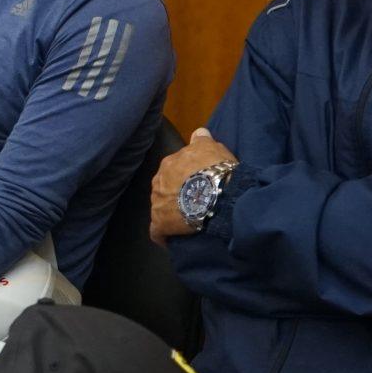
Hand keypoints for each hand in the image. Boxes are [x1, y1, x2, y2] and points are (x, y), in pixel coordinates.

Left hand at [149, 127, 235, 242]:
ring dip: (170, 212)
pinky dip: (164, 235)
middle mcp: (158, 181)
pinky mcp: (160, 224)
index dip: (185, 177)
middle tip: (193, 201)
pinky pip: (157, 232)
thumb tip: (198, 132)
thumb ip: (202, 140)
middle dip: (175, 193)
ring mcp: (157, 203)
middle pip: (164, 187)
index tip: (196, 183)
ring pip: (161, 207)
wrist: (214, 194)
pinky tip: (171, 239)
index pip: (173, 169)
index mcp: (169, 163)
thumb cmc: (214, 169)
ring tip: (186, 220)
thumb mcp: (212, 147)